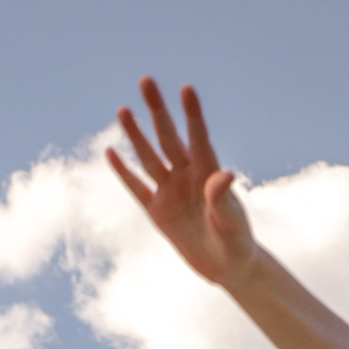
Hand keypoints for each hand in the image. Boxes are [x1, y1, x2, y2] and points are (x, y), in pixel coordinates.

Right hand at [108, 77, 258, 286]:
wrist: (228, 268)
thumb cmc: (238, 243)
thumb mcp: (233, 223)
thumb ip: (224, 198)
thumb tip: (224, 173)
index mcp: (210, 175)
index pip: (200, 139)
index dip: (193, 115)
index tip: (187, 89)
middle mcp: (188, 177)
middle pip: (168, 138)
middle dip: (158, 111)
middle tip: (146, 80)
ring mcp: (170, 192)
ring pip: (149, 157)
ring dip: (136, 135)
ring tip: (123, 109)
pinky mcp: (157, 211)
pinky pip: (136, 187)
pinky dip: (124, 172)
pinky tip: (110, 151)